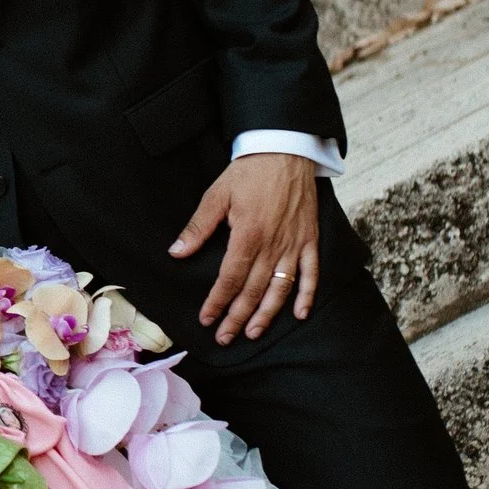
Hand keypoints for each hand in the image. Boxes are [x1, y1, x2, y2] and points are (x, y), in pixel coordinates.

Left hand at [172, 153, 320, 341]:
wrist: (285, 150)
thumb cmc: (249, 172)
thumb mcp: (217, 195)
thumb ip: (198, 227)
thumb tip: (177, 253)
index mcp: (248, 235)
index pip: (230, 278)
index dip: (218, 301)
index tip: (207, 318)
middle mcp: (273, 245)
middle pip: (254, 290)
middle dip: (237, 317)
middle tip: (225, 337)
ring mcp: (294, 244)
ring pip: (281, 288)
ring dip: (267, 314)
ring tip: (253, 332)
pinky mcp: (309, 239)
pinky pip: (311, 273)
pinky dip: (307, 295)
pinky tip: (300, 314)